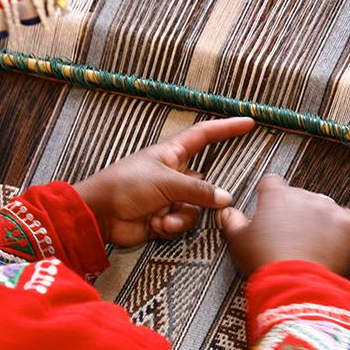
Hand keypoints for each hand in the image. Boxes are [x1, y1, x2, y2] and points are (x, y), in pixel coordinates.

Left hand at [74, 117, 254, 246]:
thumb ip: (198, 190)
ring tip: (163, 218)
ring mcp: (169, 197)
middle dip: (202, 196)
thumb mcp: (165, 182)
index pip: (204, 136)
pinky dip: (172, 226)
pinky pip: (182, 223)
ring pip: (196, 208)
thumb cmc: (126, 185)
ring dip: (182, 216)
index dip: (226, 128)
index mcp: (171, 154)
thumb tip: (226, 198)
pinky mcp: (163, 218)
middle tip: (190, 200)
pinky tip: (156, 225)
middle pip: (204, 183)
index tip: (249, 122)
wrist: (101, 214)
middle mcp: (173, 174)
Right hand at [219, 176, 349, 275]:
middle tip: (289, 236)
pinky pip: (345, 221)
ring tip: (310, 244)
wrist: (295, 284)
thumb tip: (227, 212)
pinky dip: (339, 231)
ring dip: (317, 220)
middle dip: (295, 212)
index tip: (269, 210)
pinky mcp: (347, 224)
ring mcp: (328, 208)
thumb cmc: (265, 261)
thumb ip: (232, 221)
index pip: (271, 183)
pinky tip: (329, 246)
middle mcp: (303, 196)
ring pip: (322, 207)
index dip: (269, 196)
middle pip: (299, 196)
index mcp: (276, 196)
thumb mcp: (239, 241)